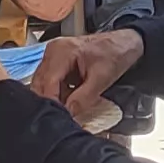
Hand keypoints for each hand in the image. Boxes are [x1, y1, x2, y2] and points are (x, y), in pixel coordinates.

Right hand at [30, 29, 144, 115]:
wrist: (123, 44)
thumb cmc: (115, 54)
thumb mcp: (101, 79)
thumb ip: (83, 98)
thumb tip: (68, 113)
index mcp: (61, 51)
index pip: (47, 83)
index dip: (52, 103)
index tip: (59, 118)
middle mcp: (52, 51)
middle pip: (40, 84)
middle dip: (50, 102)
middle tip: (62, 117)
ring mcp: (53, 56)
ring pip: (43, 84)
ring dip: (54, 98)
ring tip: (67, 109)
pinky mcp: (57, 62)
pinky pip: (50, 81)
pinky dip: (58, 93)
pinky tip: (69, 100)